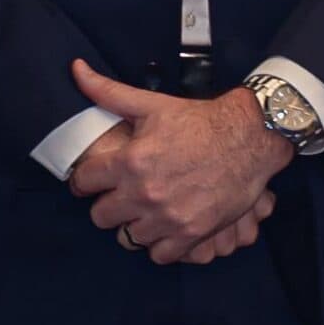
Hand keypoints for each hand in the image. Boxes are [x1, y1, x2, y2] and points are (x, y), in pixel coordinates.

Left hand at [66, 59, 291, 262]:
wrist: (247, 140)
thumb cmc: (197, 121)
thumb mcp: (150, 104)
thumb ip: (107, 91)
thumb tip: (76, 69)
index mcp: (130, 162)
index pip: (83, 182)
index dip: (83, 179)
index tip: (90, 179)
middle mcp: (145, 194)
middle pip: (101, 216)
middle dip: (104, 204)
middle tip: (115, 196)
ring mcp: (169, 218)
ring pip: (127, 239)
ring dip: (130, 226)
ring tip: (137, 212)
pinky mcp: (193, 234)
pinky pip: (160, 255)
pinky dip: (157, 245)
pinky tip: (160, 228)